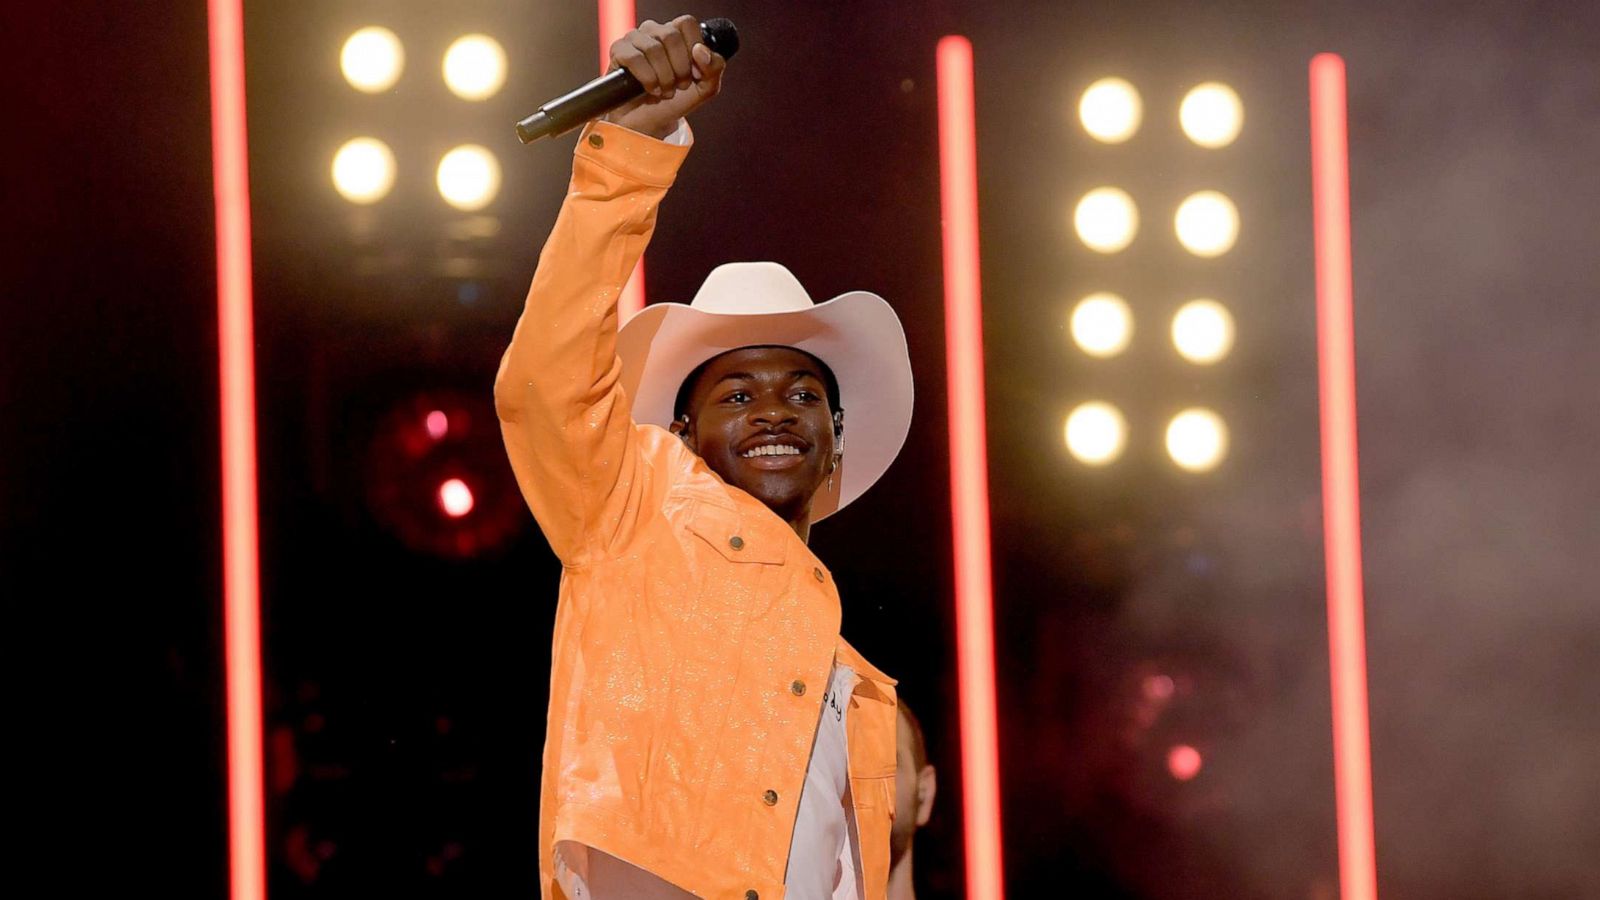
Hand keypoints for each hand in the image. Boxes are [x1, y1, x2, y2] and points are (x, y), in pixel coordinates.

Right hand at [601, 16, 726, 139]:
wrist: (648, 124)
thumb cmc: (673, 103)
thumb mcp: (704, 88)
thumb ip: (714, 68)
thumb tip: (700, 51)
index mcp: (675, 33)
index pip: (686, 24)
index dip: (693, 49)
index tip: (694, 72)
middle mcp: (654, 31)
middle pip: (671, 36)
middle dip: (679, 69)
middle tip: (677, 86)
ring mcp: (634, 39)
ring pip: (654, 48)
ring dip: (663, 78)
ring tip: (663, 91)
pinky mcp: (618, 51)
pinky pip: (635, 58)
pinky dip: (647, 79)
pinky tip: (650, 90)